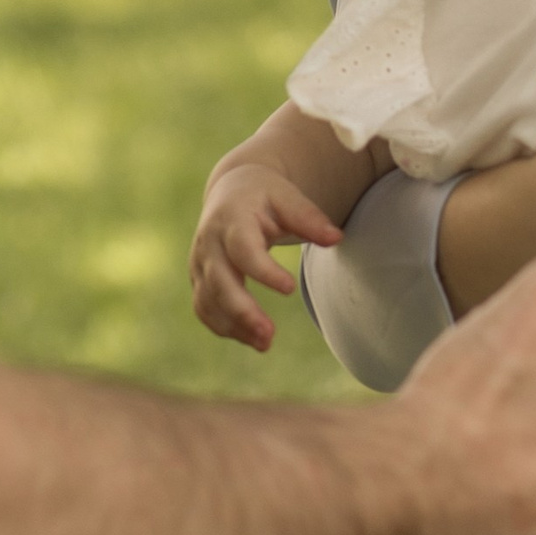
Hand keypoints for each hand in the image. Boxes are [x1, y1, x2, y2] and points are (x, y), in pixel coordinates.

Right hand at [191, 161, 345, 349]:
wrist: (231, 190)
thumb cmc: (265, 195)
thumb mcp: (287, 197)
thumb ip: (309, 218)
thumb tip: (336, 238)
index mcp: (231, 219)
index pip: (243, 250)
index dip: (264, 271)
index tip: (290, 288)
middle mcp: (209, 242)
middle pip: (219, 282)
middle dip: (242, 311)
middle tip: (269, 335)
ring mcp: (199, 263)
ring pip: (209, 301)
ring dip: (234, 326)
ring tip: (266, 344)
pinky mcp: (199, 279)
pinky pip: (204, 309)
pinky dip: (224, 327)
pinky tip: (251, 339)